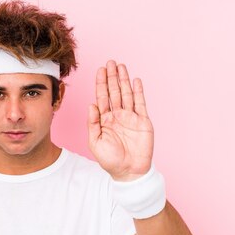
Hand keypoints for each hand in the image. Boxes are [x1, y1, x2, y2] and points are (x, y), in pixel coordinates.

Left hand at [88, 60, 153, 180]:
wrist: (129, 172)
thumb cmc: (110, 160)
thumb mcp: (95, 142)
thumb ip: (92, 123)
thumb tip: (91, 104)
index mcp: (105, 120)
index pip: (102, 97)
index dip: (101, 83)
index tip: (100, 70)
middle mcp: (117, 116)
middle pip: (114, 92)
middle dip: (112, 77)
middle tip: (110, 62)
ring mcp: (131, 117)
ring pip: (127, 94)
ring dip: (124, 80)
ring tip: (121, 66)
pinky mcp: (143, 122)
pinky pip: (140, 103)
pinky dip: (138, 92)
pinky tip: (135, 80)